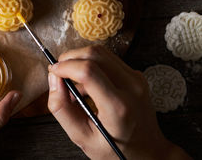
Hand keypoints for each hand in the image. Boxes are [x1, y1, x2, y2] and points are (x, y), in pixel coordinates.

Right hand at [47, 45, 190, 159]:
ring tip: (71, 79)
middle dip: (70, 57)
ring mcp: (136, 79)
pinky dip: (91, 63)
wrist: (148, 151)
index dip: (65, 66)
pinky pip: (108, 59)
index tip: (53, 71)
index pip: (88, 72)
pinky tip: (86, 82)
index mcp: (118, 107)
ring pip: (101, 52)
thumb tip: (54, 79)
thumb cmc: (115, 148)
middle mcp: (131, 87)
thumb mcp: (82, 137)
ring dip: (80, 59)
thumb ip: (62, 108)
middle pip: (95, 54)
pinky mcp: (136, 75)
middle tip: (58, 71)